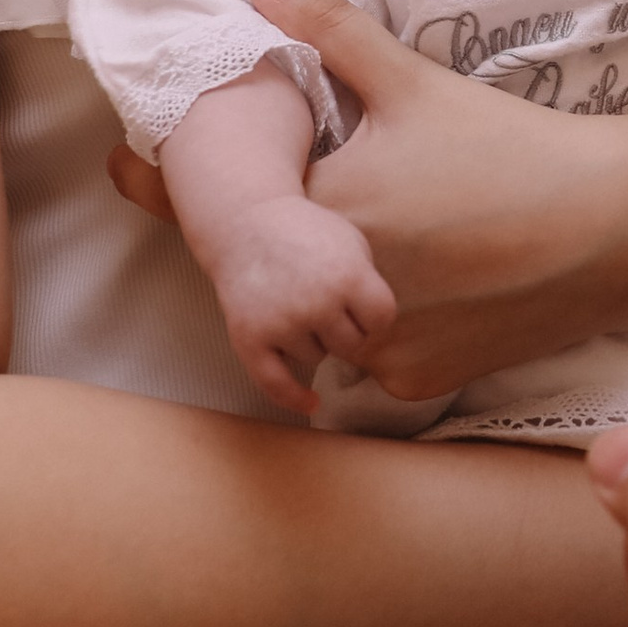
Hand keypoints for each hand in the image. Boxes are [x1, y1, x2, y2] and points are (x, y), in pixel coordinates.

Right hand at [207, 192, 396, 419]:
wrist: (246, 223)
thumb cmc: (305, 233)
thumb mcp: (351, 243)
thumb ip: (369, 283)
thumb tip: (380, 330)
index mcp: (347, 276)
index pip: (382, 321)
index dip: (374, 315)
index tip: (361, 306)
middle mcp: (316, 303)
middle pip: (352, 346)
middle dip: (345, 330)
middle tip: (327, 306)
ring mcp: (282, 323)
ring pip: (317, 358)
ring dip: (313, 342)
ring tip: (297, 306)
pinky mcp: (250, 338)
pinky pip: (276, 384)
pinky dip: (295, 398)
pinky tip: (312, 403)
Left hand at [241, 0, 609, 394]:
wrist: (615, 223)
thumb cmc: (510, 145)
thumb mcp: (412, 79)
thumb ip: (326, 27)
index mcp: (324, 206)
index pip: (261, 201)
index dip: (295, 180)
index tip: (346, 167)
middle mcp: (337, 286)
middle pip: (297, 264)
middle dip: (323, 237)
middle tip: (397, 205)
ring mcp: (376, 342)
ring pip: (332, 316)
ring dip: (354, 288)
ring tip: (424, 244)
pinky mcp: (416, 379)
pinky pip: (379, 356)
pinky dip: (400, 329)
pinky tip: (447, 289)